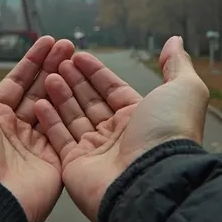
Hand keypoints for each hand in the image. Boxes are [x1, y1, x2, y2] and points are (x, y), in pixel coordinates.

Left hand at [0, 35, 74, 221]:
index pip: (16, 83)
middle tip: (69, 45)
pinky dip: (71, 112)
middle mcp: (13, 132)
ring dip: (65, 83)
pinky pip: (65, 133)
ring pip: (55, 109)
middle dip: (53, 67)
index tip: (48, 41)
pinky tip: (78, 89)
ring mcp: (35, 148)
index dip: (32, 61)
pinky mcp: (53, 164)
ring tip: (76, 58)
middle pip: (38, 92)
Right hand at [35, 36, 208, 221]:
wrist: (151, 181)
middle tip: (58, 62)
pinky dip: (48, 121)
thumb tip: (175, 41)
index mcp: (140, 117)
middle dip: (74, 80)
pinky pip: (59, 139)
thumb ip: (177, 64)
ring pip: (73, 117)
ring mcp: (96, 151)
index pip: (113, 89)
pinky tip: (38, 102)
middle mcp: (118, 134)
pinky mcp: (76, 165)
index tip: (78, 55)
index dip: (96, 72)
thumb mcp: (183, 90)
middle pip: (90, 102)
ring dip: (59, 95)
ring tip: (48, 76)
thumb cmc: (168, 134)